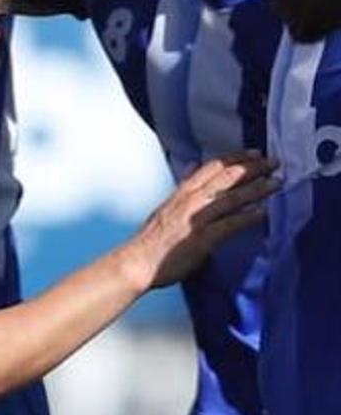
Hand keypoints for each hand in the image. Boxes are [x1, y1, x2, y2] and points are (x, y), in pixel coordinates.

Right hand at [121, 151, 277, 290]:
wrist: (138, 261)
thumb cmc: (152, 239)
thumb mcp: (166, 205)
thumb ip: (183, 187)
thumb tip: (192, 168)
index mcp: (182, 192)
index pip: (212, 167)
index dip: (235, 158)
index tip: (254, 153)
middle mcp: (190, 201)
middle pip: (225, 177)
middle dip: (252, 168)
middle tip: (274, 162)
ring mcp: (196, 219)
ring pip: (231, 197)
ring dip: (256, 189)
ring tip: (276, 183)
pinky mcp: (202, 238)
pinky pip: (229, 224)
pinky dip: (247, 217)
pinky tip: (262, 213)